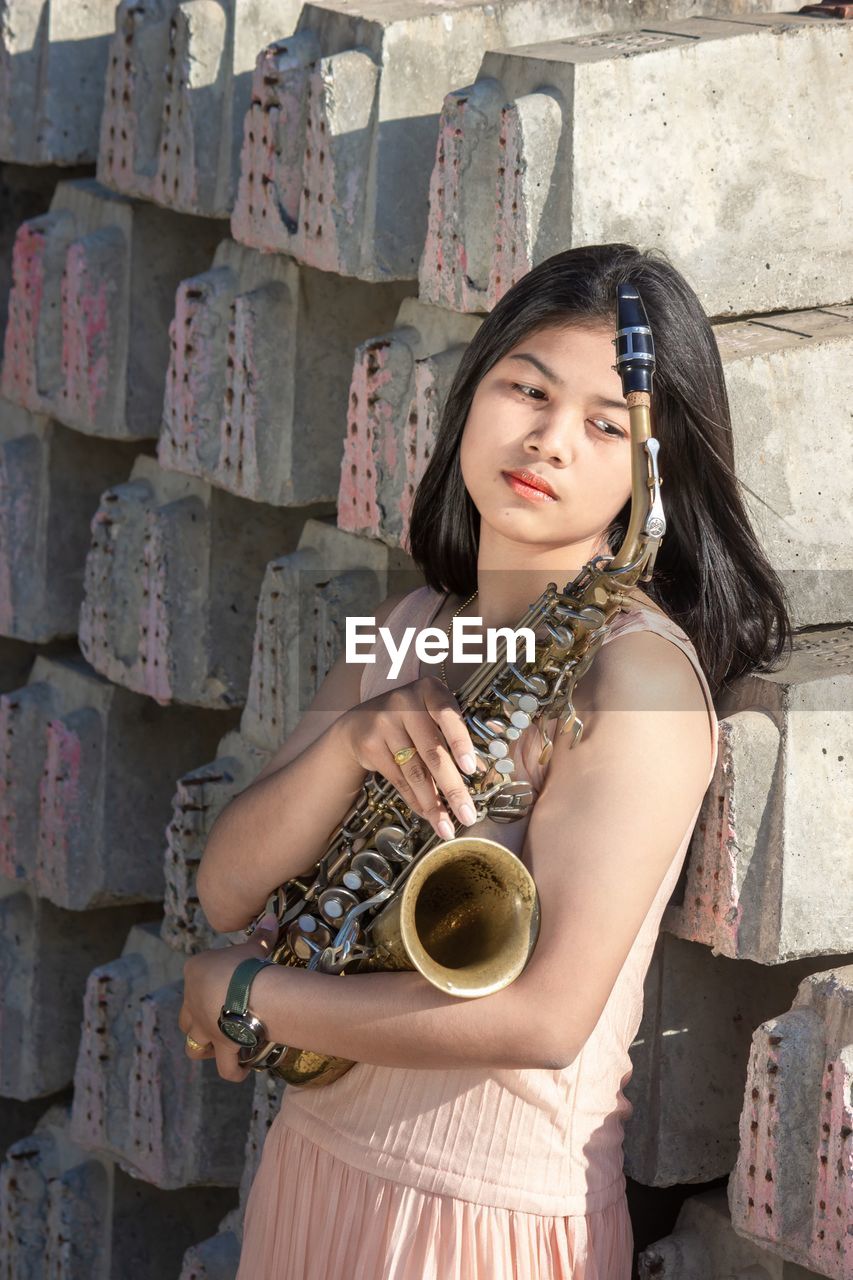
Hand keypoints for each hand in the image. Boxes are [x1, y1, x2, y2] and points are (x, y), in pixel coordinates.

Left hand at [178, 913, 279, 1082]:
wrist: (244, 991)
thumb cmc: (244, 964)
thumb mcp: (253, 947)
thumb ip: (260, 935)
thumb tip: (272, 918)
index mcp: (195, 973)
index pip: (196, 977)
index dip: (210, 982)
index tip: (230, 980)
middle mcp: (192, 1003)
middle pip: (185, 1019)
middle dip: (197, 1022)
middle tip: (219, 1019)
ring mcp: (204, 1028)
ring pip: (193, 1046)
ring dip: (204, 1049)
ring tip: (222, 1046)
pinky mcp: (220, 1046)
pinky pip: (225, 1066)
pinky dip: (233, 1070)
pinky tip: (242, 1070)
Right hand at [337, 675, 486, 839]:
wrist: (360, 722)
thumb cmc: (410, 720)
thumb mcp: (430, 714)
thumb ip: (451, 735)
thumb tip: (477, 772)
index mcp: (429, 691)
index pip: (448, 716)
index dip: (460, 743)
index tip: (471, 769)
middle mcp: (405, 703)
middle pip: (433, 751)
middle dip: (452, 788)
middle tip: (467, 815)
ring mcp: (384, 723)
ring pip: (415, 771)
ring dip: (433, 803)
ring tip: (446, 826)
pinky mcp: (370, 745)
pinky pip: (398, 779)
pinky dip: (415, 800)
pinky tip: (427, 813)